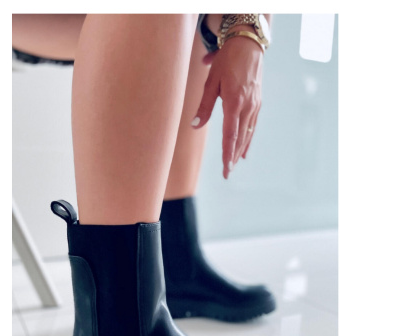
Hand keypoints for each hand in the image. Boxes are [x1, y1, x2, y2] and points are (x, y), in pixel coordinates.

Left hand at [191, 36, 263, 178]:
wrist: (249, 44)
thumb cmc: (227, 61)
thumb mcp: (211, 81)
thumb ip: (204, 106)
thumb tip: (195, 126)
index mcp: (234, 102)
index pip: (230, 135)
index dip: (227, 154)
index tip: (226, 169)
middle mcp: (247, 107)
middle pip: (240, 138)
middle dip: (233, 157)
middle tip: (227, 173)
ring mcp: (254, 105)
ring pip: (247, 134)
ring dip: (240, 150)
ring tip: (234, 164)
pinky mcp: (257, 103)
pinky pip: (253, 126)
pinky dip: (248, 139)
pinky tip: (245, 150)